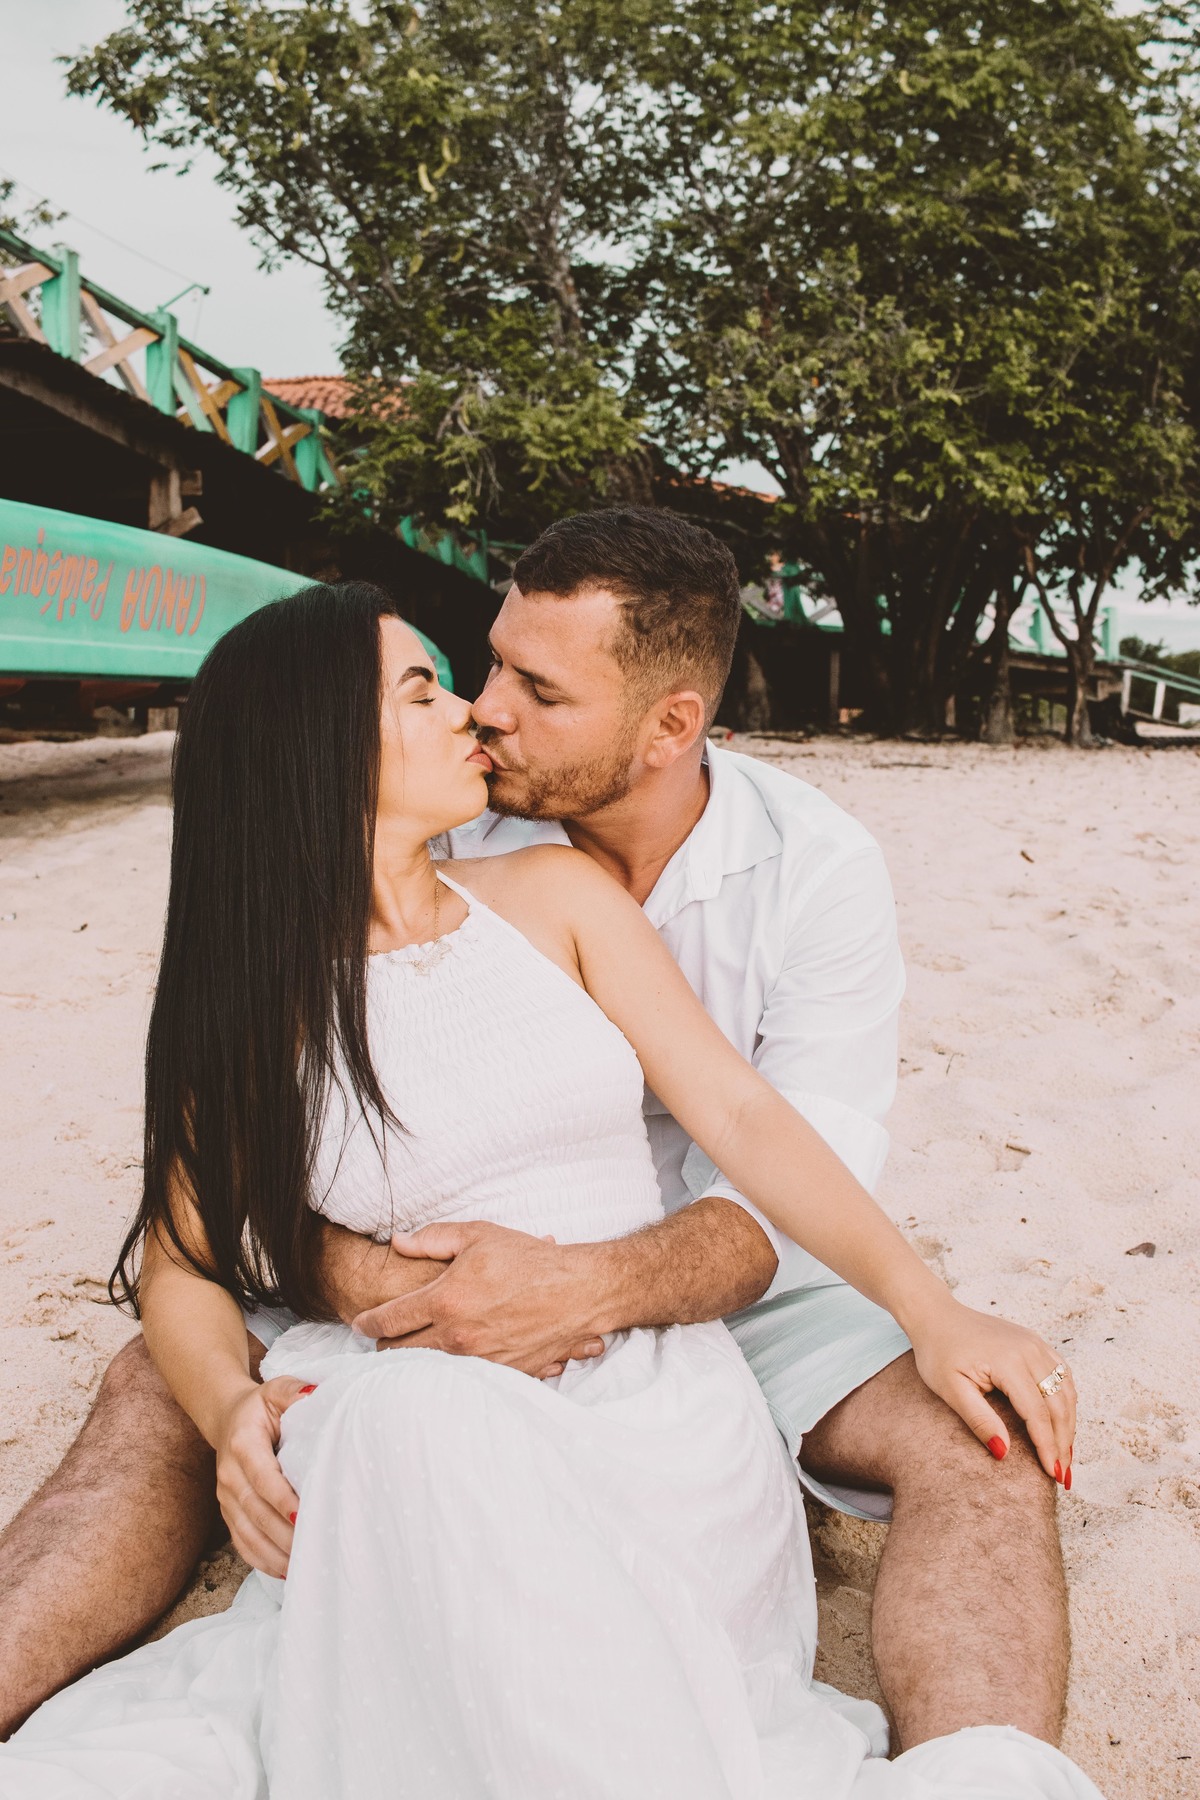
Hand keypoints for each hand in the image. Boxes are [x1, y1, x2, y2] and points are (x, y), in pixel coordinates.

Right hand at [212, 1375, 316, 1576]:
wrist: (228, 1419)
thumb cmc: (262, 1406)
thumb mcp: (276, 1390)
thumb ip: (293, 1391)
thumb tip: (312, 1395)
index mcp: (242, 1443)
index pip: (262, 1477)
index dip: (282, 1499)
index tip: (304, 1517)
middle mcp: (229, 1474)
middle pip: (255, 1511)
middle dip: (283, 1533)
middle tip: (313, 1547)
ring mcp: (226, 1497)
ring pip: (247, 1533)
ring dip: (274, 1553)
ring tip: (303, 1566)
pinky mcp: (228, 1512)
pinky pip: (241, 1542)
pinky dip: (261, 1559)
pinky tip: (284, 1570)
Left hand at [351, 1220, 606, 1376]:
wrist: (577, 1292)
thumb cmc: (528, 1259)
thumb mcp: (478, 1236)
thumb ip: (432, 1239)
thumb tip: (398, 1241)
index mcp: (445, 1300)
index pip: (388, 1320)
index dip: (367, 1322)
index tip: (360, 1323)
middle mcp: (456, 1336)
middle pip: (398, 1355)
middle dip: (384, 1346)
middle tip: (383, 1337)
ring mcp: (477, 1361)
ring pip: (426, 1372)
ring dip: (414, 1362)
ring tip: (411, 1350)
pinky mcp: (497, 1376)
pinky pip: (460, 1380)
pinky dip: (448, 1372)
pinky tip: (449, 1360)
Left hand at [910, 1299, 1076, 1483]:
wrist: (937, 1316)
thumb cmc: (939, 1353)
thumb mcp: (951, 1390)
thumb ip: (979, 1420)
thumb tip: (1004, 1453)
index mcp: (1008, 1362)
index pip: (1037, 1413)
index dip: (1047, 1446)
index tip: (1052, 1474)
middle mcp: (1029, 1350)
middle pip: (1058, 1404)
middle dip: (1063, 1442)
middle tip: (1062, 1475)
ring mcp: (1035, 1343)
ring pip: (1066, 1390)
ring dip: (1069, 1423)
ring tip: (1065, 1455)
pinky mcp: (1035, 1342)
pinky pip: (1062, 1374)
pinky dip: (1067, 1400)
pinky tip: (1064, 1421)